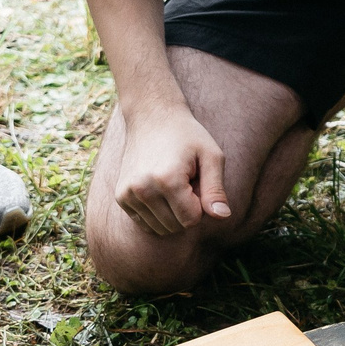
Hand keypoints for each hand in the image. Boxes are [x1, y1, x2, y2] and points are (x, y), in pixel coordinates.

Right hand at [114, 103, 231, 237]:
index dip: (200, 204)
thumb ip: (216, 189)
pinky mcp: (121, 197)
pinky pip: (145, 224)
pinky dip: (157, 215)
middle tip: (185, 180)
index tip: (197, 181)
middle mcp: (143, 189)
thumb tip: (223, 216)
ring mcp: (127, 194)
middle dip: (186, 210)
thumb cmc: (187, 136)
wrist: (151, 116)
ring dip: (171, 213)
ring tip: (172, 184)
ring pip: (160, 229)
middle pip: (175, 227)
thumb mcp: (211, 156)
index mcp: (167, 180)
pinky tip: (159, 190)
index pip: (191, 220)